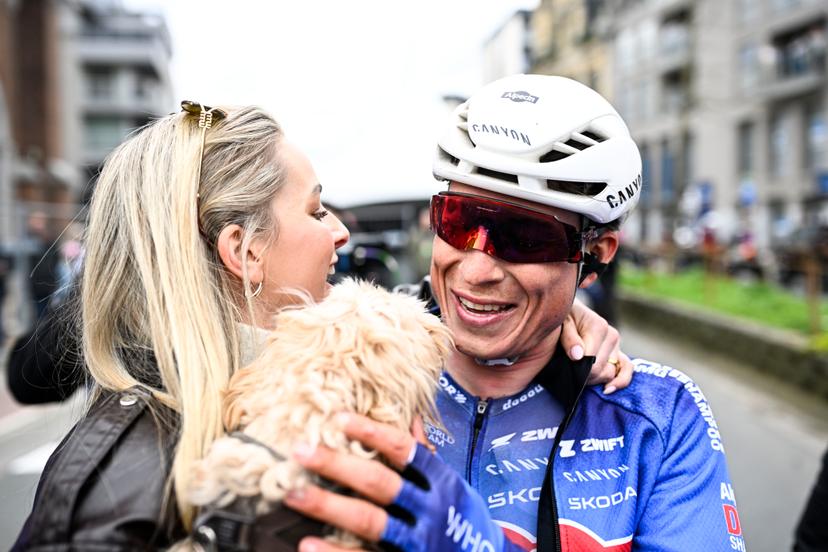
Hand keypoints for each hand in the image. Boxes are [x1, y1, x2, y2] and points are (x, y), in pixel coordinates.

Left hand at [284, 413, 519, 551]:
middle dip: (337, 465)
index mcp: (441, 482)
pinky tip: (307, 543)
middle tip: (300, 450)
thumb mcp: (455, 487)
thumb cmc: (464, 522)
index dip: (372, 433)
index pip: (404, 451)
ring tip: (293, 494)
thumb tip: (411, 418)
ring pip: (368, 521)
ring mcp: (416, 541)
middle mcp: (429, 509)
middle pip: (379, 483)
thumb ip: (429, 458)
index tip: (338, 418)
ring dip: (327, 505)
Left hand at [561, 298, 632, 394]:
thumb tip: (577, 356)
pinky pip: (626, 370)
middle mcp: (612, 336)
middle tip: (569, 371)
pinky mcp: (619, 354)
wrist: (567, 314)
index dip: (577, 369)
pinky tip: (607, 389)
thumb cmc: (562, 318)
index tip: (566, 369)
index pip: (590, 360)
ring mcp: (616, 346)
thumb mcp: (561, 323)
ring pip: (609, 373)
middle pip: (599, 369)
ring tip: (579, 376)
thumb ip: (568, 338)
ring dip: (594, 379)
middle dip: (583, 375)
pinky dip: (619, 382)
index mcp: (599, 327)